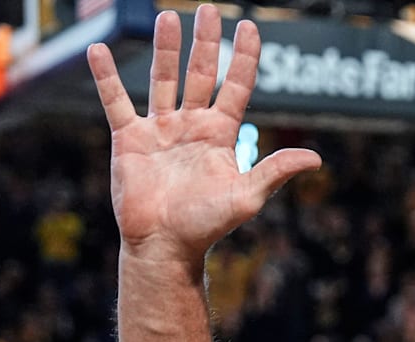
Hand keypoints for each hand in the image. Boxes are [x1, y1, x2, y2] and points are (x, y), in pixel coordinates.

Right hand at [86, 4, 320, 263]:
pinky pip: (116, 101)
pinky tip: (99, 50)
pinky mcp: (129, 139)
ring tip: (167, 16)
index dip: (244, 57)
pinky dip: (106, 77)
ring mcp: (160, 129)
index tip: (250, 26)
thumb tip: (315, 159)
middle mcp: (192, 125)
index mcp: (221, 134)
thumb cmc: (207, 225)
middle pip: (201, 74)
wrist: (166, 245)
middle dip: (205, 42)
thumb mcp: (247, 196)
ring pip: (163, 79)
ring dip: (165, 49)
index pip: (237, 86)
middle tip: (208, 10)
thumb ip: (276, 171)